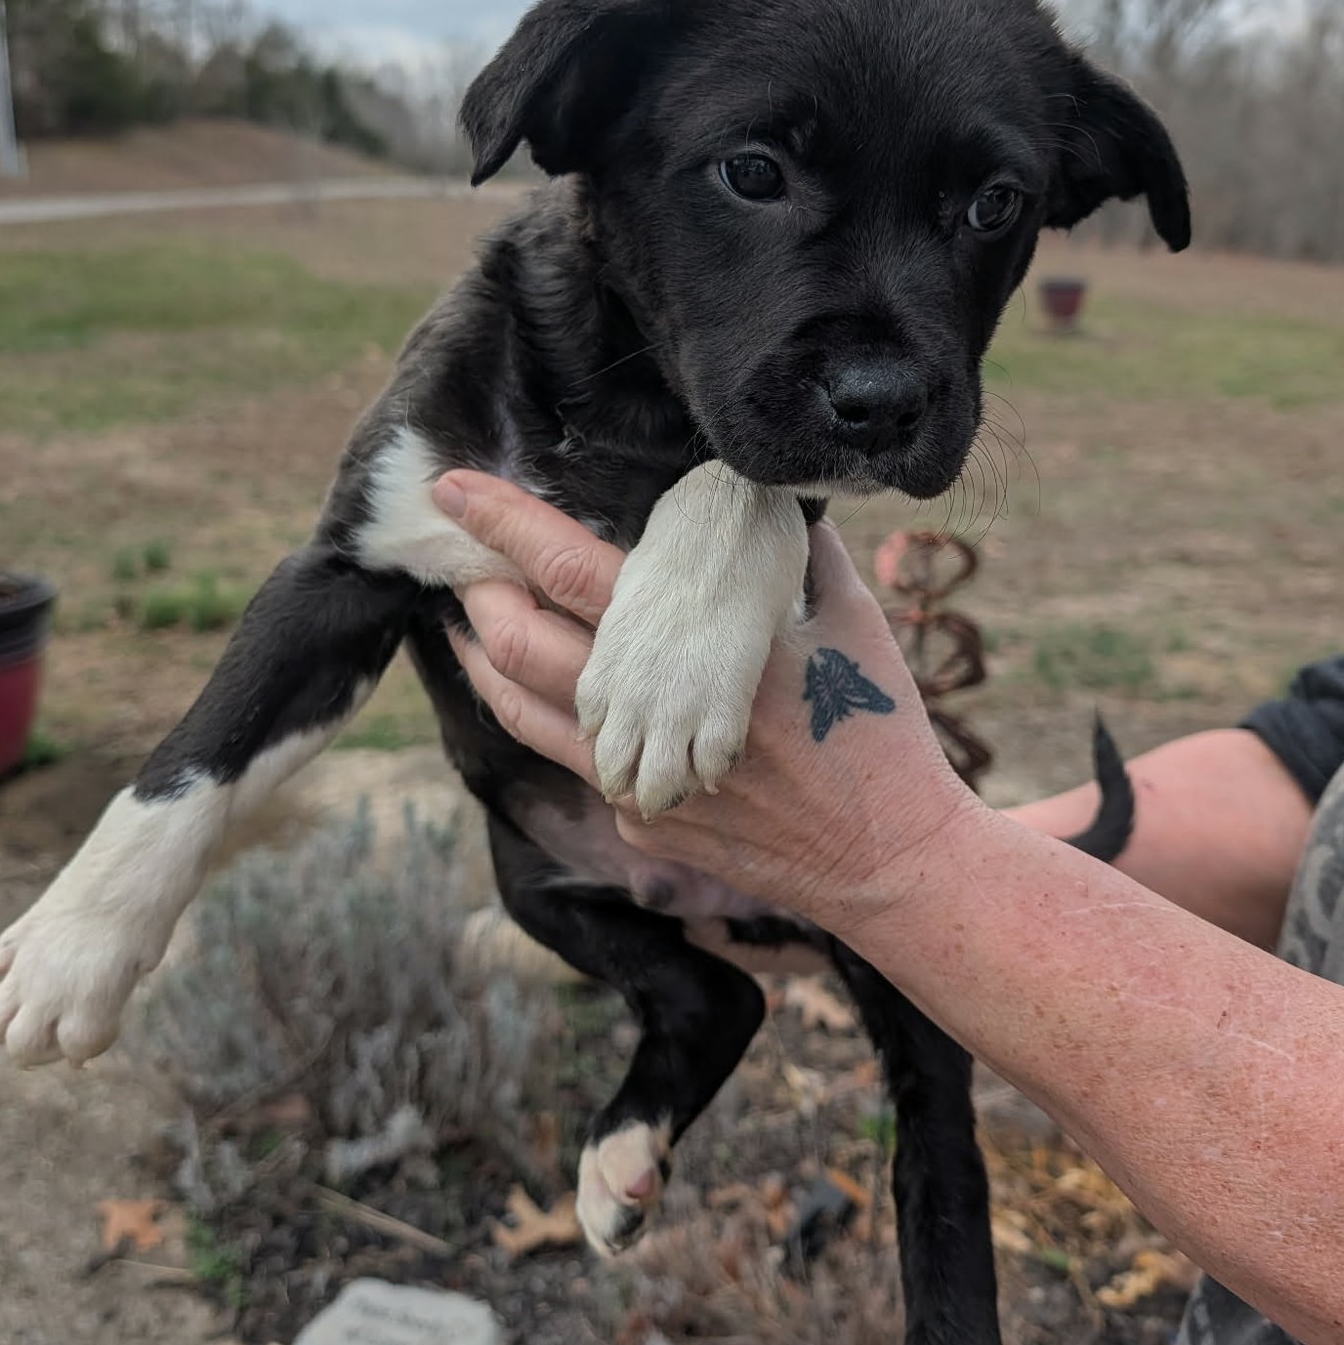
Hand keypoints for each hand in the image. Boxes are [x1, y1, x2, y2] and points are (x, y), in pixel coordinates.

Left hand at [435, 471, 978, 938]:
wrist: (889, 857)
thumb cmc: (878, 729)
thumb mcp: (850, 621)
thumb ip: (802, 554)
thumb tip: (770, 493)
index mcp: (700, 646)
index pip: (573, 568)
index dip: (504, 525)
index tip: (453, 488)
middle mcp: (657, 714)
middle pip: (525, 646)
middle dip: (480, 596)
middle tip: (464, 565)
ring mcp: (642, 779)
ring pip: (528, 717)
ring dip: (492, 667)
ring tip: (475, 630)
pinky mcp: (647, 825)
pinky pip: (581, 768)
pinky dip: (554, 728)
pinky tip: (545, 701)